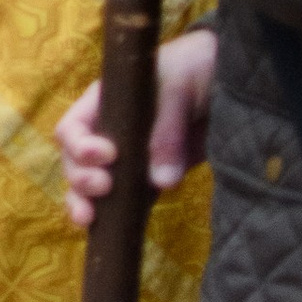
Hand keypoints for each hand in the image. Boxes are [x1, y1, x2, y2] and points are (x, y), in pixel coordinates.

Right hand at [58, 27, 218, 230]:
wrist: (228, 79)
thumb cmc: (195, 67)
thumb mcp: (180, 86)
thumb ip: (167, 130)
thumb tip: (161, 182)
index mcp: (105, 102)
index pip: (73, 126)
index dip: (80, 144)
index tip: (107, 155)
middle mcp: (108, 132)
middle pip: (75, 161)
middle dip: (81, 177)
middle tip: (104, 187)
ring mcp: (128, 159)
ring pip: (92, 186)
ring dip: (86, 203)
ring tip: (89, 219)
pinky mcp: (150, 181)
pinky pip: (126, 203)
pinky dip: (116, 219)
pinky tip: (113, 235)